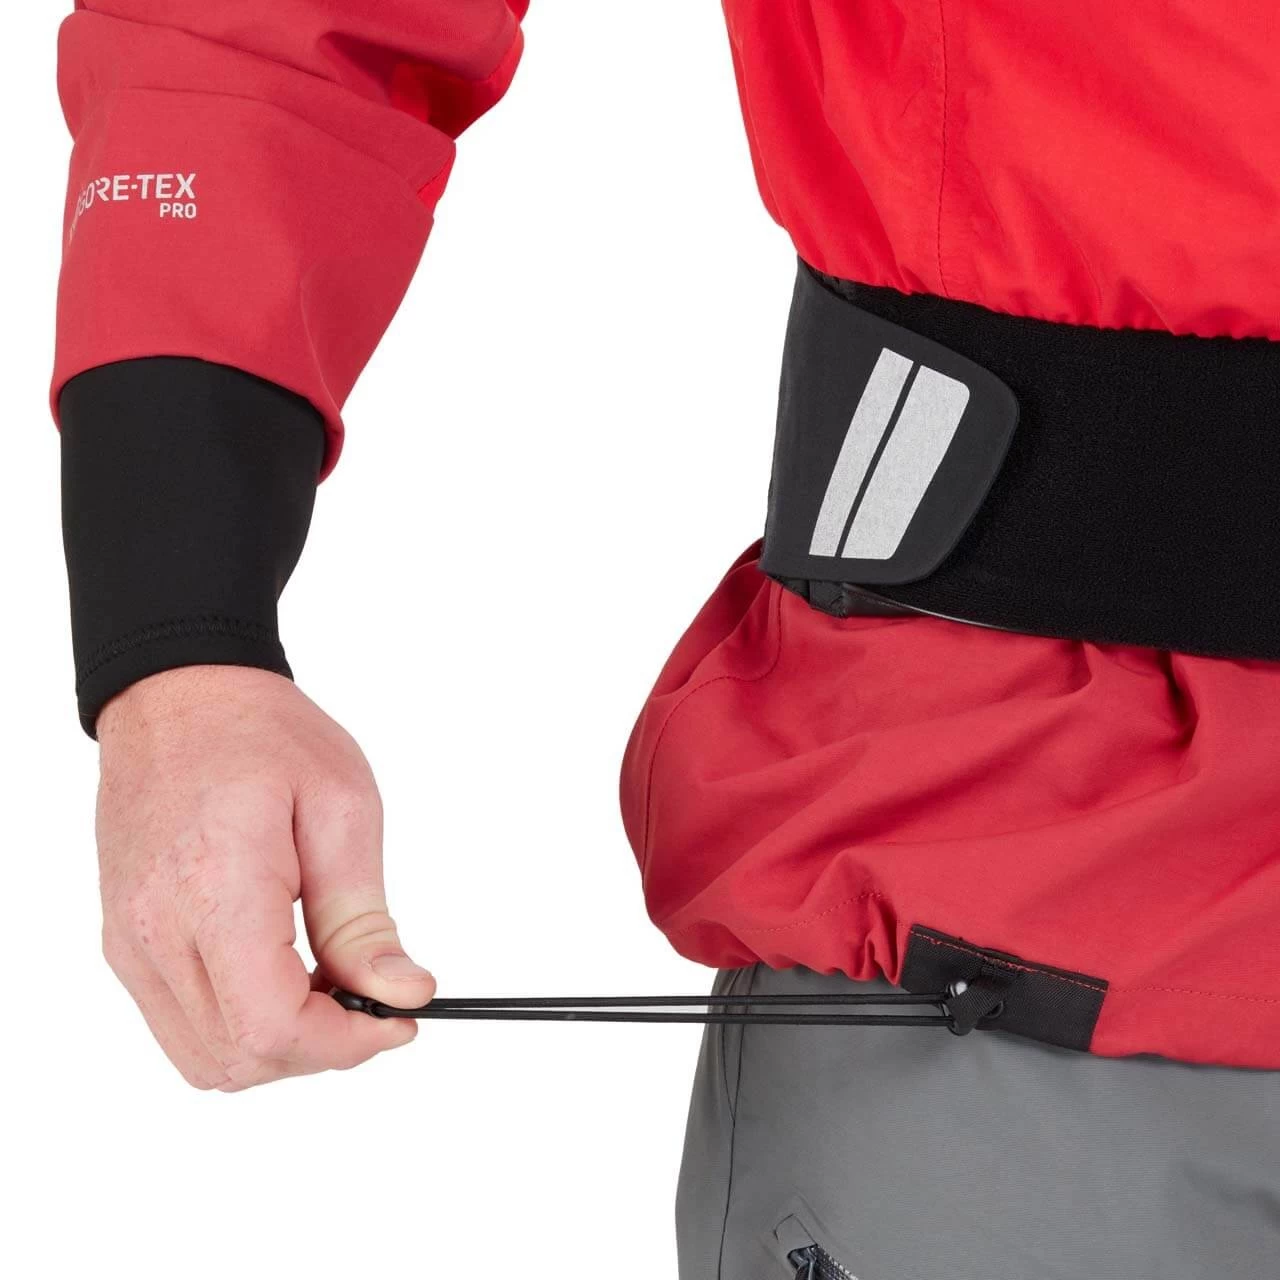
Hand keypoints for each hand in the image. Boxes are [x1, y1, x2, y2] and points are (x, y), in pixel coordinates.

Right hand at [95, 666, 434, 1089]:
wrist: (180, 696)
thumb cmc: (262, 735)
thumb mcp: (342, 809)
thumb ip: (364, 918)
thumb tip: (401, 993)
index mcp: (215, 889)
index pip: (271, 1027)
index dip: (346, 1044)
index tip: (399, 1018)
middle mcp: (157, 931)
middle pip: (239, 1059)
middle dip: (321, 1049)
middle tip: (373, 997)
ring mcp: (132, 943)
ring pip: (206, 1058)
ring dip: (280, 1046)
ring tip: (331, 985)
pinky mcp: (127, 943)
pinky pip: (182, 1026)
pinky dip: (241, 1026)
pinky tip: (285, 977)